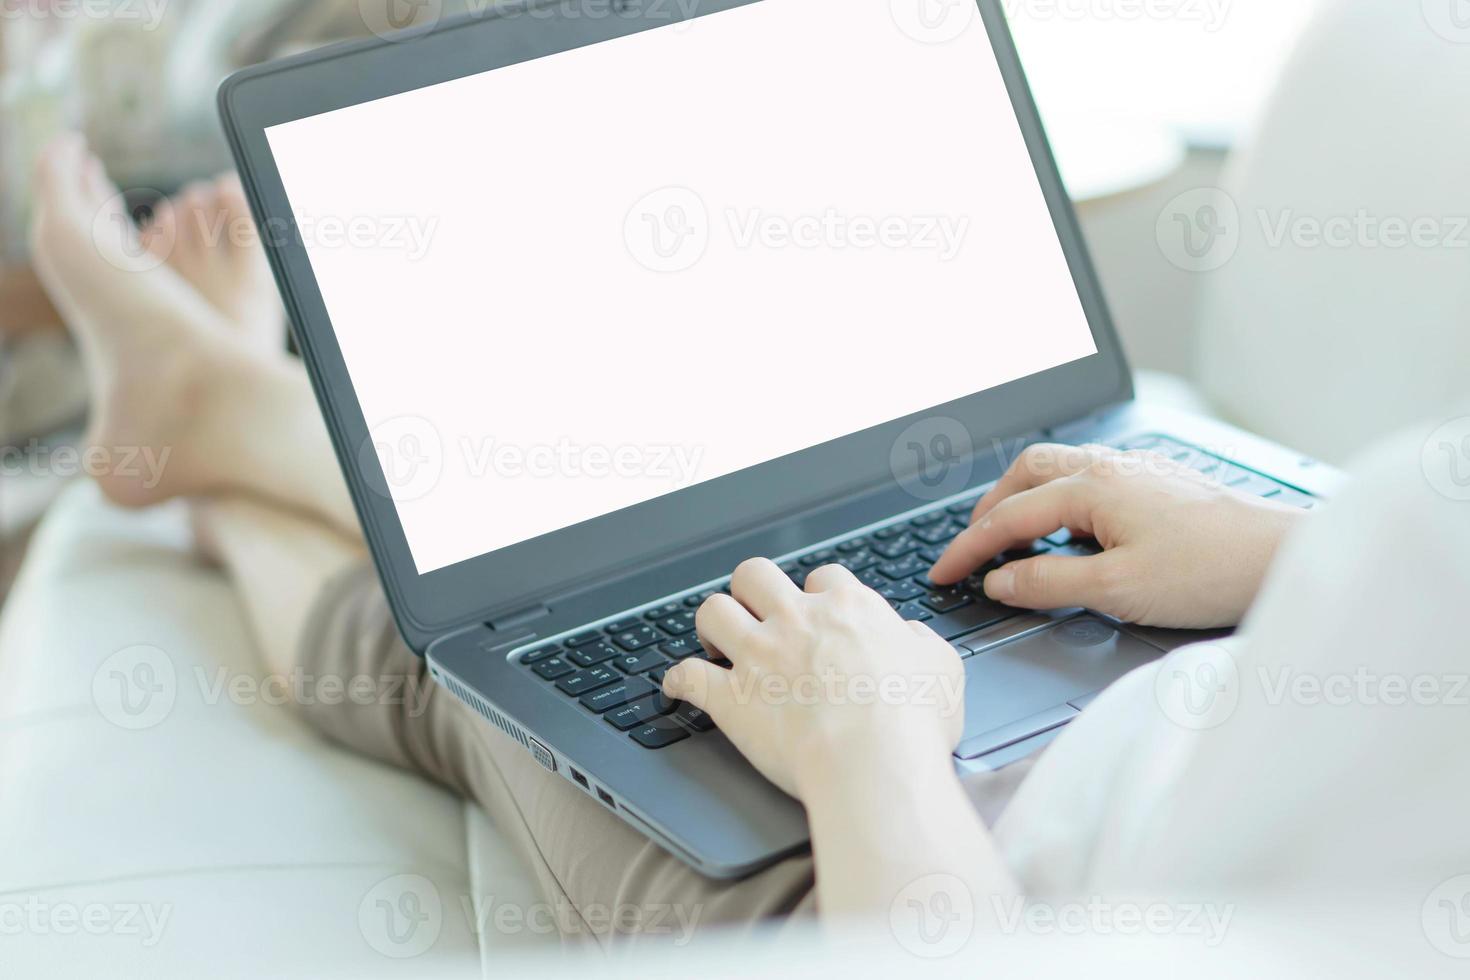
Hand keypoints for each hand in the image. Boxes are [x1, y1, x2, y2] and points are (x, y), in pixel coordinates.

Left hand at [662, 558, 964, 800]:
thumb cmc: (913, 723)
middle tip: (757, 614)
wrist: (874, 764)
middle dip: (752, 590)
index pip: (824, 577)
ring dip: (712, 623)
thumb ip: (920, 643)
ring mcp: (758, 656)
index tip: (818, 613)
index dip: (818, 595)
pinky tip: (678, 686)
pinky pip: (687, 676)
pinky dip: (677, 681)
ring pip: (713, 610)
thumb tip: (908, 637)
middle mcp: (797, 621)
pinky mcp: (731, 698)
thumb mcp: (942, 669)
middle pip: (755, 574)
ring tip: (716, 640)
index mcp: (849, 609)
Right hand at [930, 443, 1306, 628]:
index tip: (941, 573)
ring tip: (1013, 536)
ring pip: (1058, 469)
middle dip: (989, 507)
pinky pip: (1089, 477)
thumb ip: (1047, 583)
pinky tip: (1072, 529)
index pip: (1008, 517)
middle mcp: (1110, 466)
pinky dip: (1059, 498)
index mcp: (1090, 487)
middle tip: (971, 546)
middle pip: (1025, 472)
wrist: (1283, 558)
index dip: (968, 548)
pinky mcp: (1160, 482)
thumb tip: (999, 581)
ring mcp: (1137, 469)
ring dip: (1023, 497)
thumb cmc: (1210, 571)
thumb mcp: (1115, 589)